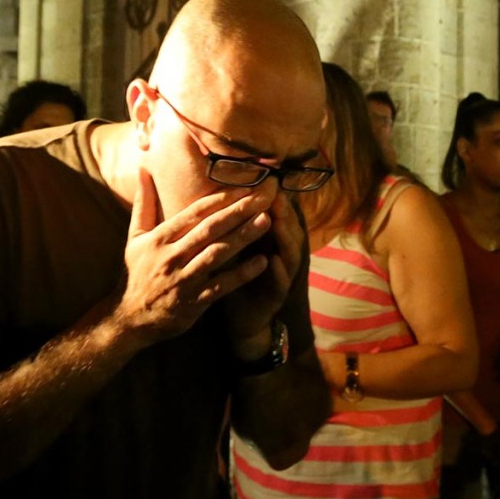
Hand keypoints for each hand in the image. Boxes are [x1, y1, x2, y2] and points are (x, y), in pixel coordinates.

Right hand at [112, 169, 272, 344]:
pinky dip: (242, 274)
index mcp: (159, 239)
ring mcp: (183, 280)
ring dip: (243, 237)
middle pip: (209, 229)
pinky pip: (222, 286)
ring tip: (267, 221)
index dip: (220, 198)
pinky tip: (262, 261)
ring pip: (217, 254)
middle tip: (264, 196)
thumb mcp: (134, 238)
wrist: (129, 319)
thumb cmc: (135, 273)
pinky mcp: (193, 303)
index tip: (244, 185)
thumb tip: (142, 170)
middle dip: (238, 211)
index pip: (193, 212)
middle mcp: (171, 257)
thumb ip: (143, 203)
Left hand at [223, 191, 305, 359]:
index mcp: (267, 241)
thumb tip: (210, 197)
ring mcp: (281, 276)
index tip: (261, 179)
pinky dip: (278, 272)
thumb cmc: (233, 280)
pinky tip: (273, 261)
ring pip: (288, 252)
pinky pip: (279, 283)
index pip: (271, 214)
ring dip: (284, 236)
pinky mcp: (277, 297)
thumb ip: (229, 227)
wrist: (239, 319)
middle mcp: (279, 254)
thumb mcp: (230, 250)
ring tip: (277, 221)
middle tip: (274, 193)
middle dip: (281, 210)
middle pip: (286, 227)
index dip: (267, 198)